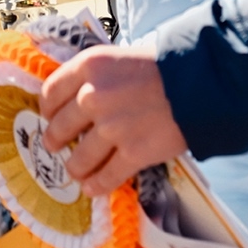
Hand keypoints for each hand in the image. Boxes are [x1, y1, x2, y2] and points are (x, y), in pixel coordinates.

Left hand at [39, 44, 189, 196]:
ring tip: (76, 172)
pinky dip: (96, 186)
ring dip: (75, 169)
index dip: (47, 109)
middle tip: (56, 146)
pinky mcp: (133, 153)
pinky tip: (92, 188)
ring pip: (79, 159)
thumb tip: (73, 99)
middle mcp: (94, 96)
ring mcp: (112, 128)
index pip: (50, 93)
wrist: (199, 84)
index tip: (50, 117)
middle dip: (55, 141)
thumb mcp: (117, 59)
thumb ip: (93, 77)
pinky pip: (105, 177)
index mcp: (89, 67)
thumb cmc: (160, 68)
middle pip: (59, 128)